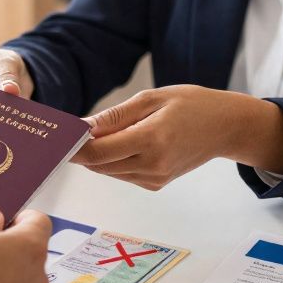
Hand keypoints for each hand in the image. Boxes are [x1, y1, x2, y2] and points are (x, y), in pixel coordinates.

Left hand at [70, 85, 282, 190]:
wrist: (225, 127)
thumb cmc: (191, 104)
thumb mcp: (152, 98)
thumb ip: (115, 116)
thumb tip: (83, 128)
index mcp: (151, 140)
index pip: (98, 152)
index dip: (73, 146)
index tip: (57, 135)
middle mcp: (152, 165)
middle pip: (98, 164)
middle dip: (80, 150)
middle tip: (65, 133)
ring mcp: (154, 178)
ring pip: (107, 171)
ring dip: (96, 155)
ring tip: (92, 134)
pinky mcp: (155, 184)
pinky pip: (122, 174)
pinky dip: (113, 160)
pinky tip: (120, 143)